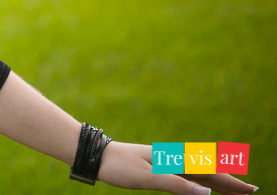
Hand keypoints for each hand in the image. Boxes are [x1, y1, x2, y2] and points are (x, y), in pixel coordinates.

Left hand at [97, 141, 256, 194]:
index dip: (231, 182)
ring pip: (198, 174)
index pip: (209, 172)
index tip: (250, 189)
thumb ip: (176, 184)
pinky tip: (204, 187)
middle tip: (251, 192)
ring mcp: (165, 163)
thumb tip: (206, 192)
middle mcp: (172, 159)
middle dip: (230, 182)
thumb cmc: (119, 166)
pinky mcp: (157, 168)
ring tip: (234, 191)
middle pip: (208, 171)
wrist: (95, 155)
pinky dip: (201, 183)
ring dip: (217, 183)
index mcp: (173, 160)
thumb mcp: (147, 178)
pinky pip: (186, 176)